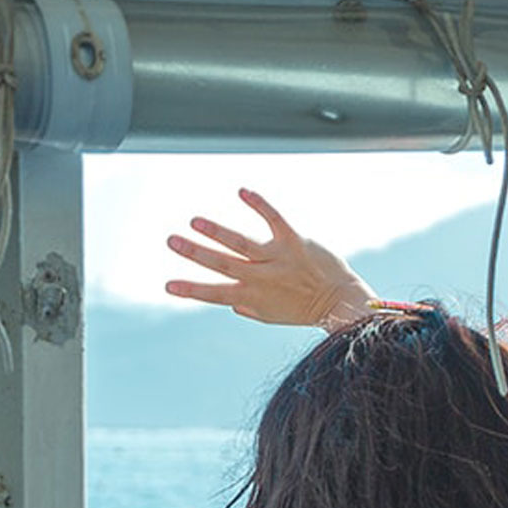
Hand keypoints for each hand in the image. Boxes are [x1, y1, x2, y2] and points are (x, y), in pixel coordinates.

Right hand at [165, 189, 375, 327]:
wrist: (339, 302)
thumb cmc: (304, 309)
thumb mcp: (273, 316)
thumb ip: (250, 309)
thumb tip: (230, 302)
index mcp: (252, 297)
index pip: (214, 293)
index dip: (190, 290)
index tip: (168, 286)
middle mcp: (262, 277)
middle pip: (222, 263)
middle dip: (195, 253)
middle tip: (171, 241)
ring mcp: (278, 258)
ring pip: (242, 243)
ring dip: (217, 232)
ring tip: (195, 222)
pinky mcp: (295, 241)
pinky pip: (274, 219)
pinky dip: (258, 204)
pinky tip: (242, 192)